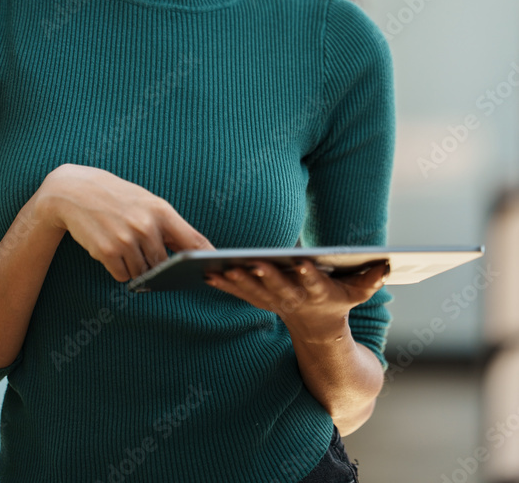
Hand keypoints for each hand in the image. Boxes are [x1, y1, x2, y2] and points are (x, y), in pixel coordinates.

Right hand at [35, 164, 214, 281]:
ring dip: (136, 267)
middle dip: (158, 266)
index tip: (217, 269)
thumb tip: (189, 253)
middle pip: (165, 265)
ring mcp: (127, 240)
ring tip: (123, 244)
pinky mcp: (108, 252)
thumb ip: (165, 225)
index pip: (193, 241)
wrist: (75, 191)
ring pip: (143, 274)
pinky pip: (123, 276)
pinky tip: (111, 250)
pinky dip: (119, 270)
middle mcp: (147, 226)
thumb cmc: (116, 196)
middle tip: (141, 251)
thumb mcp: (145, 201)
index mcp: (161, 211)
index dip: (207, 258)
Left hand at [203, 258, 389, 341]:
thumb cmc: (339, 301)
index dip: (309, 275)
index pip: (315, 284)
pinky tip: (208, 273)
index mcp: (320, 294)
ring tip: (221, 268)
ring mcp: (276, 303)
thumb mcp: (358, 292)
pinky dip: (225, 285)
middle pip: (279, 288)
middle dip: (266, 276)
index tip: (302, 263)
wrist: (319, 332)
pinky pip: (241, 294)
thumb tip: (387, 263)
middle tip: (253, 262)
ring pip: (255, 292)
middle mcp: (296, 300)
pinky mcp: (261, 302)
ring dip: (239, 282)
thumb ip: (371, 278)